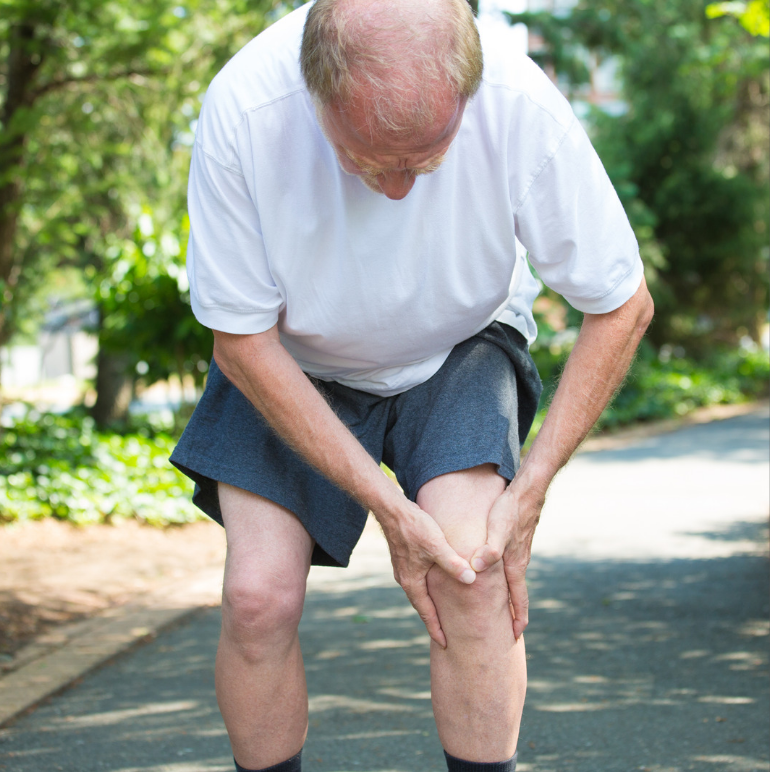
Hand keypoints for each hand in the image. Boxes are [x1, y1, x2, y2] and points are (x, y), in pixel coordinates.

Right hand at [376, 500, 476, 647]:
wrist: (391, 510)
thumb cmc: (414, 527)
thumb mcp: (437, 546)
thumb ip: (453, 564)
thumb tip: (471, 580)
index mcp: (412, 581)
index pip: (426, 612)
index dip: (436, 629)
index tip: (445, 644)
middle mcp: (405, 578)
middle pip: (421, 605)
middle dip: (432, 620)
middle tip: (444, 635)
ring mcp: (403, 568)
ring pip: (418, 592)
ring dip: (429, 604)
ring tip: (441, 612)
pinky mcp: (404, 558)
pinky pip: (416, 580)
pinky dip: (426, 589)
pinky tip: (434, 584)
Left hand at [468, 479, 544, 640]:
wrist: (527, 492)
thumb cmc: (510, 511)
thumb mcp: (497, 530)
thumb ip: (489, 550)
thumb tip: (477, 568)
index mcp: (515, 565)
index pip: (518, 598)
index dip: (517, 616)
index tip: (516, 635)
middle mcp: (518, 561)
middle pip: (518, 593)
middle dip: (515, 612)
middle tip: (512, 630)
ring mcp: (518, 551)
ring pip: (514, 580)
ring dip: (511, 595)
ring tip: (505, 607)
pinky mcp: (515, 541)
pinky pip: (510, 566)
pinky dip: (507, 578)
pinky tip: (499, 574)